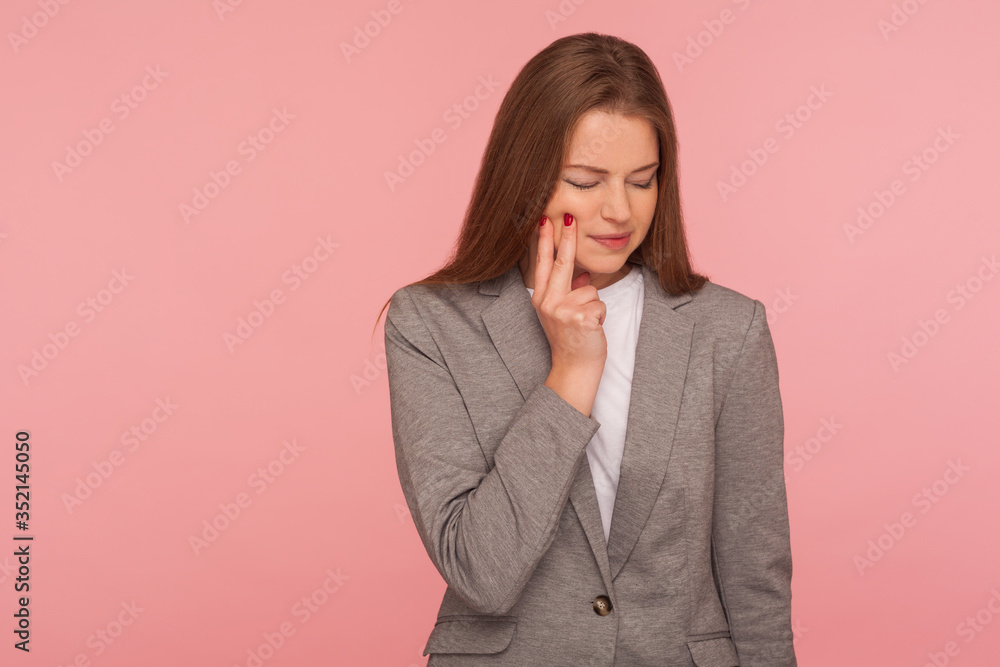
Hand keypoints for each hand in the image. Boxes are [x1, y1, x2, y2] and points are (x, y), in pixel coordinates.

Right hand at [530, 213, 606, 416]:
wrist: (574, 368)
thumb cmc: (571, 339)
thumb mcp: (562, 313)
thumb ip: (568, 291)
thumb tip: (580, 274)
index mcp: (541, 298)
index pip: (544, 264)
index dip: (546, 241)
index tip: (545, 220)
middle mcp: (548, 302)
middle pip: (563, 262)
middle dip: (567, 237)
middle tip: (569, 216)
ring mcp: (563, 310)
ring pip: (590, 289)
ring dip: (594, 304)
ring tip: (586, 323)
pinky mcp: (581, 318)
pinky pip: (600, 303)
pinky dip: (601, 315)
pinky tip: (592, 329)